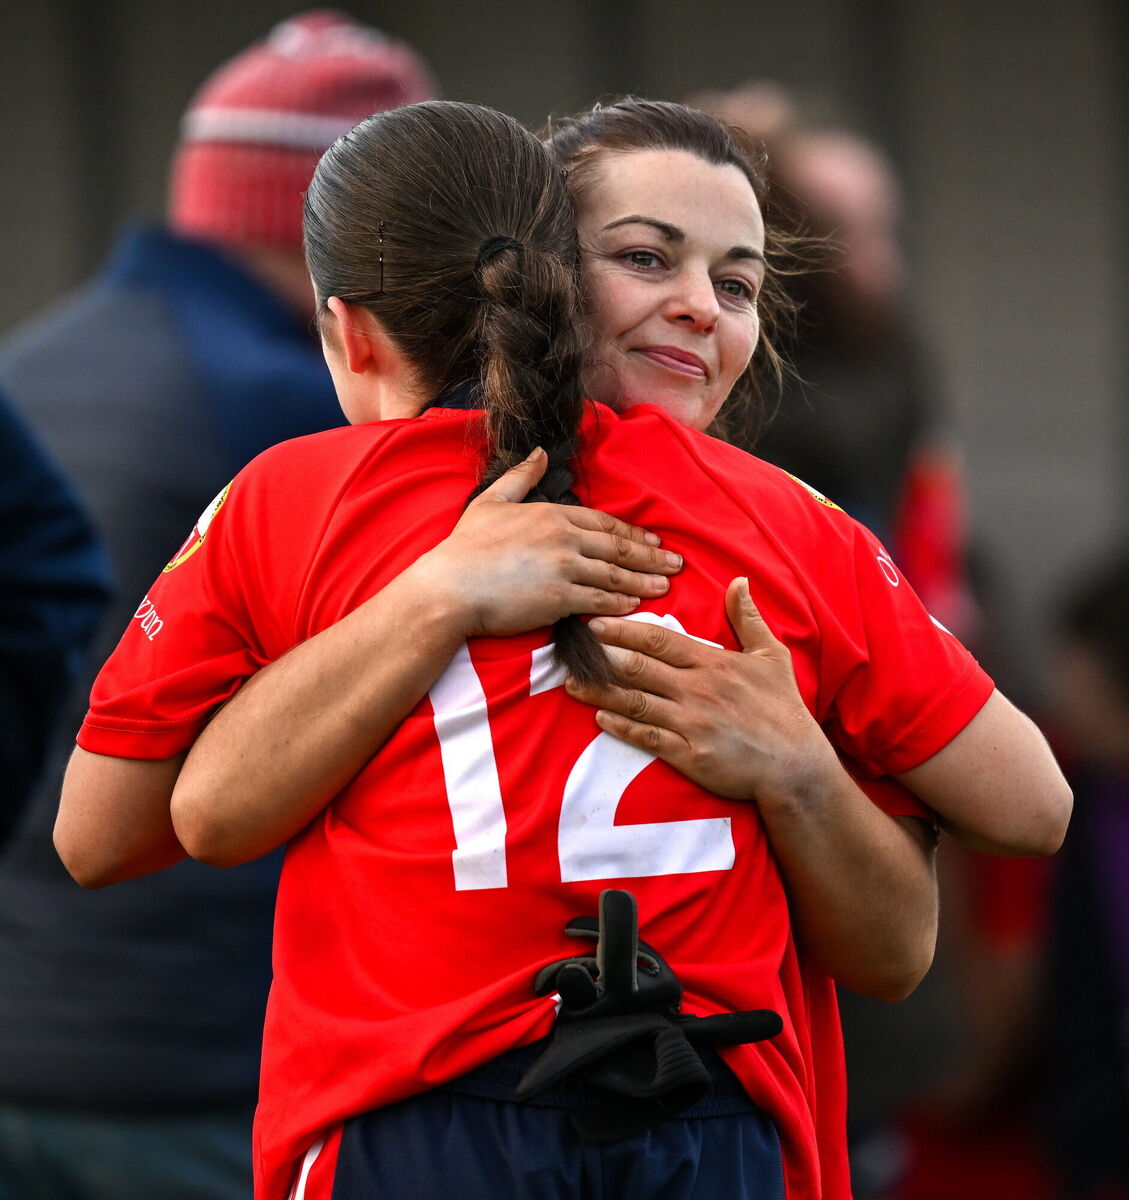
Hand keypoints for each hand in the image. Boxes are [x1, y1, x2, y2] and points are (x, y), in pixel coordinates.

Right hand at [413, 448, 682, 637]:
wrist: (449, 588)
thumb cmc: (465, 548)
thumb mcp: (491, 502)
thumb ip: (520, 477)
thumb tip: (539, 452)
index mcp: (551, 513)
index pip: (604, 522)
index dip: (632, 532)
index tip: (653, 540)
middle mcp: (564, 538)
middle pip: (618, 547)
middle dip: (651, 556)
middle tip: (676, 563)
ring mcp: (564, 568)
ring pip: (616, 574)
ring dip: (644, 580)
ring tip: (665, 585)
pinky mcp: (560, 598)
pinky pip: (600, 599)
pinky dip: (621, 602)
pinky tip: (636, 604)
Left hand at [565, 577, 840, 805]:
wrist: (795, 766)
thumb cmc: (783, 710)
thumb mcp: (771, 656)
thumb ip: (748, 618)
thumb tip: (739, 581)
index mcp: (713, 663)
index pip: (658, 640)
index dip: (623, 630)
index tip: (596, 622)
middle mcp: (697, 689)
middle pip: (638, 667)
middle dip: (601, 656)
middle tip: (572, 647)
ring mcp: (691, 723)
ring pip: (635, 701)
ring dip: (600, 691)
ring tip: (571, 682)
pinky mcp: (688, 755)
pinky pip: (647, 737)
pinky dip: (621, 726)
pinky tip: (599, 718)